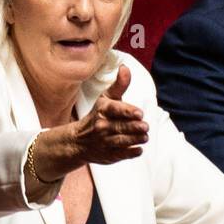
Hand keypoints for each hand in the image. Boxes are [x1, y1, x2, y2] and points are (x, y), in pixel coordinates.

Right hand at [35, 65, 148, 179]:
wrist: (78, 141)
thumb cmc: (98, 115)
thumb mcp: (106, 99)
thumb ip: (119, 85)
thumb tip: (125, 68)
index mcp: (102, 109)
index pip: (115, 109)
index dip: (127, 111)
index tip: (139, 113)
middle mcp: (101, 126)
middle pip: (120, 126)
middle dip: (134, 127)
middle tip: (145, 126)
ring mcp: (104, 141)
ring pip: (121, 141)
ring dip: (135, 139)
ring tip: (145, 136)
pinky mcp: (108, 155)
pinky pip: (120, 154)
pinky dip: (130, 153)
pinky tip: (139, 149)